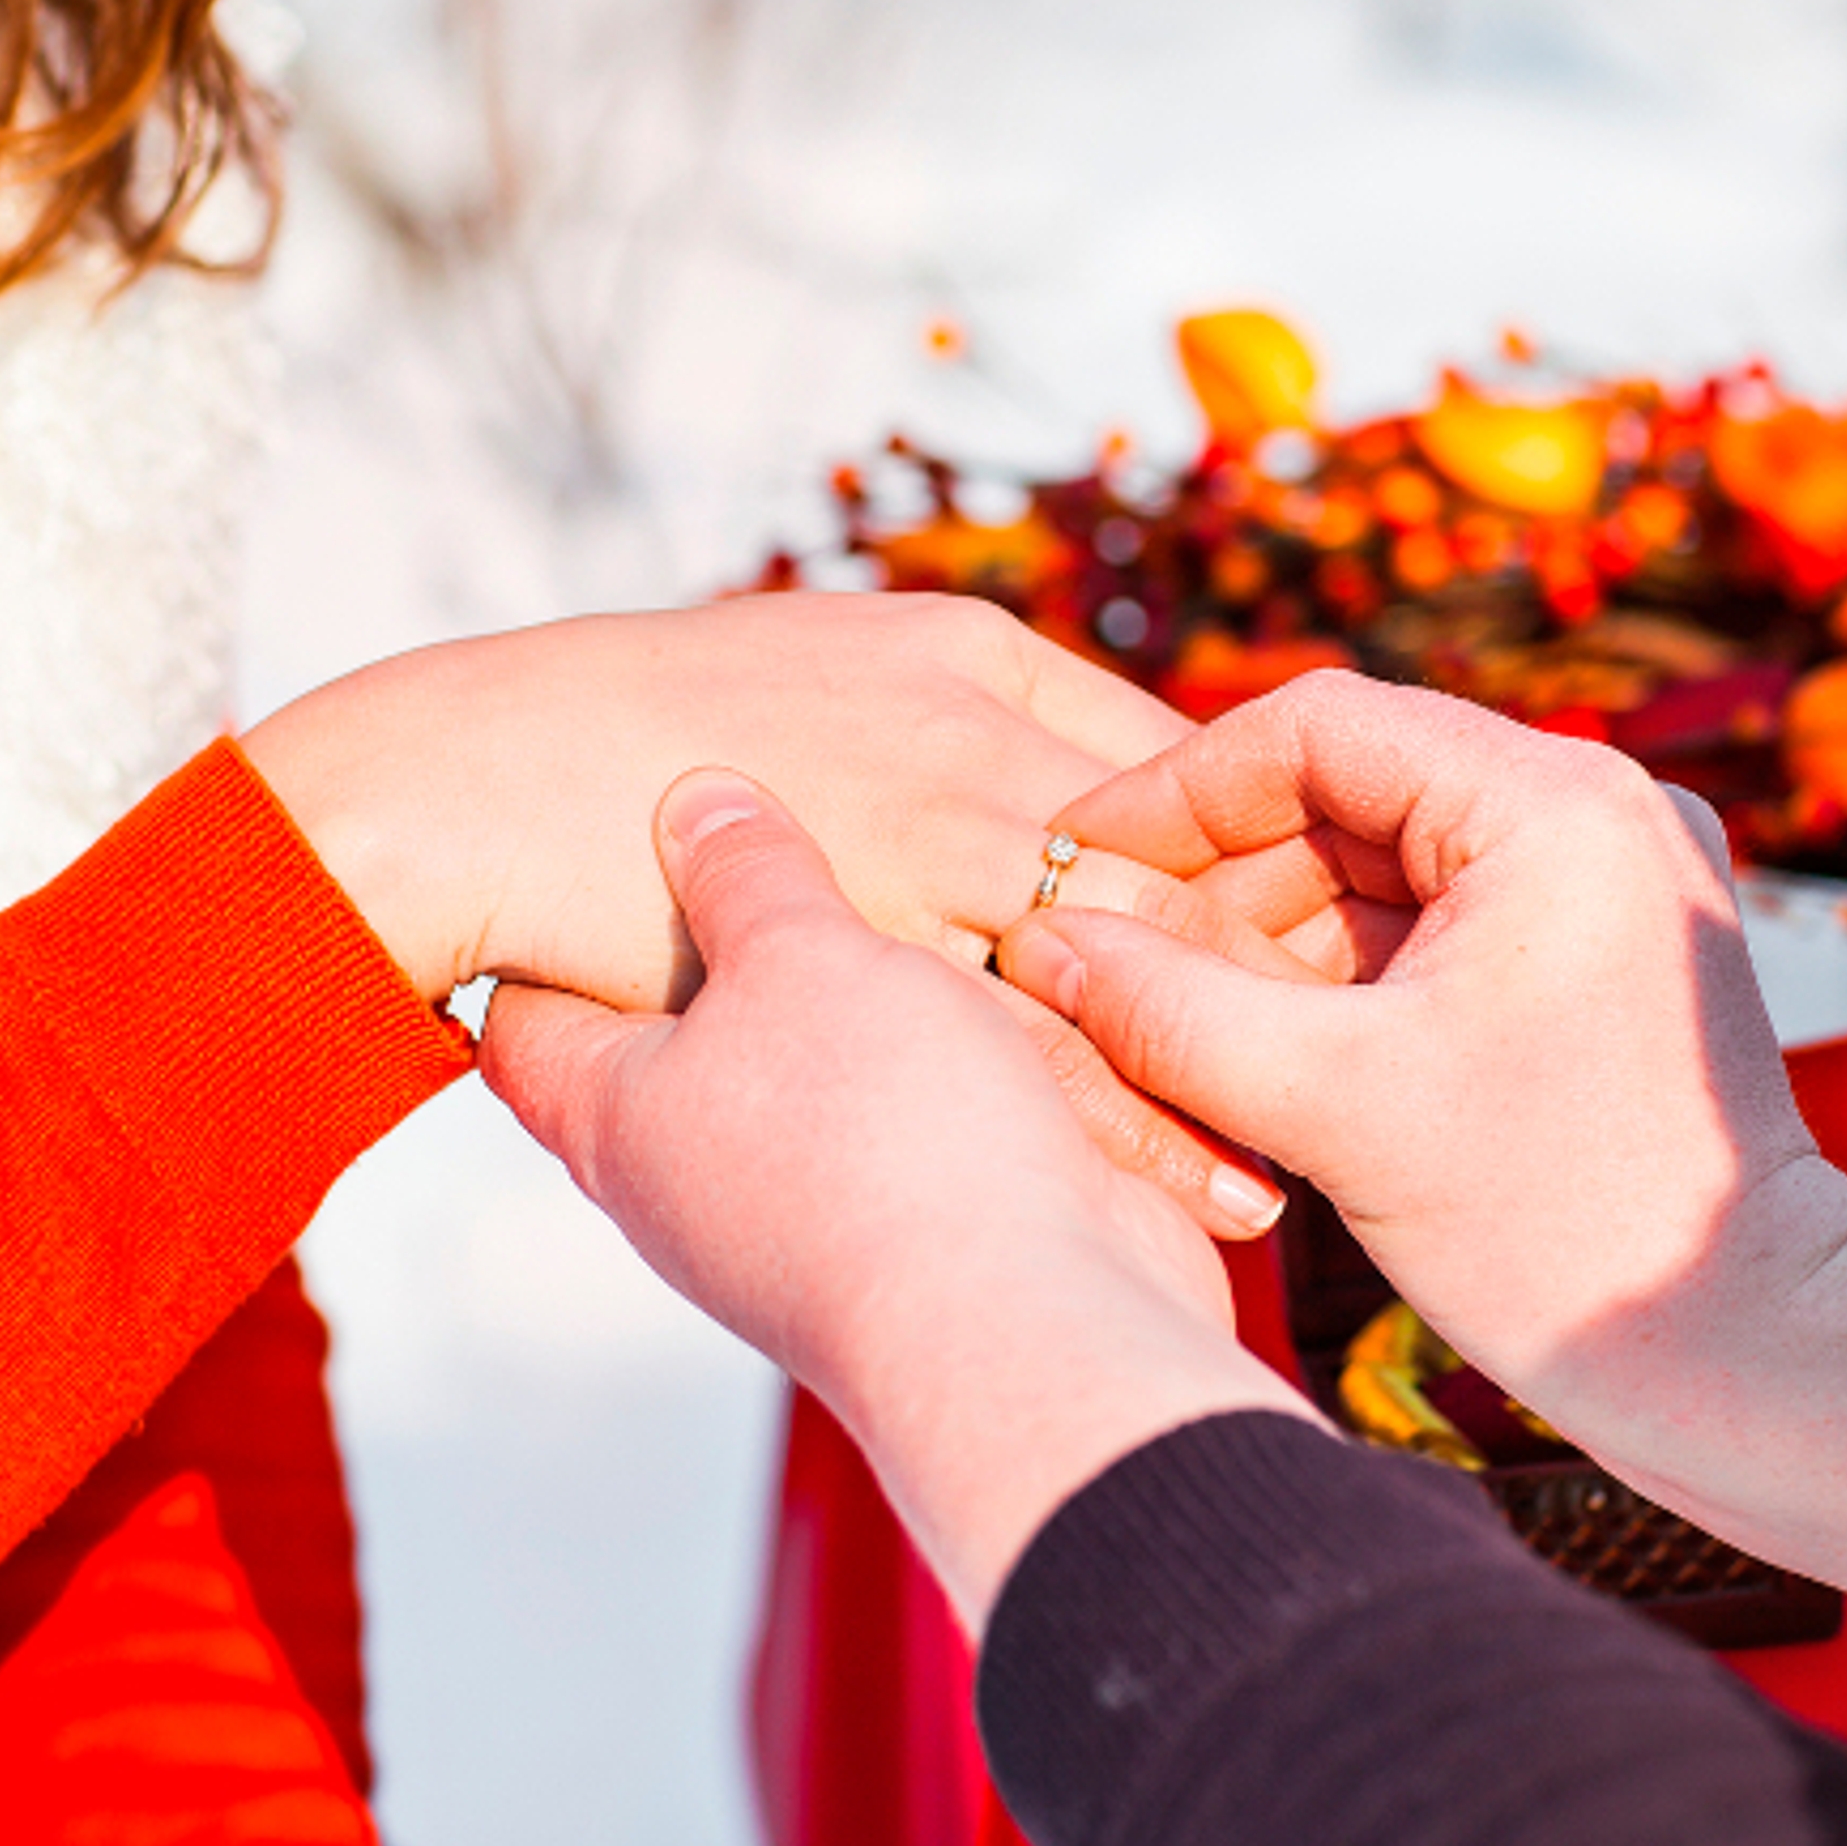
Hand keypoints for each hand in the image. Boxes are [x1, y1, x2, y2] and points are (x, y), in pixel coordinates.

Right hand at [237, 593, 1281, 1229]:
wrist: (475, 776)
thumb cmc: (635, 723)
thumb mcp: (821, 677)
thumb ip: (949, 719)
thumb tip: (1059, 793)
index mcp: (968, 657)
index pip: (1167, 757)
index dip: (1259, 858)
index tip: (1334, 948)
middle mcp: (967, 736)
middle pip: (1179, 855)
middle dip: (1282, 966)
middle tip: (1372, 1069)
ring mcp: (915, 837)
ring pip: (1120, 956)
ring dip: (1222, 1058)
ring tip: (1296, 1169)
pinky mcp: (858, 945)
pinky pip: (1023, 1040)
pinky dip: (1120, 1116)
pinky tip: (1193, 1188)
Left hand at [481, 772, 1313, 1627]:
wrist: (1034, 1322)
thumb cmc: (884, 1143)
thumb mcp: (800, 954)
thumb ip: (749, 873)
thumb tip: (697, 804)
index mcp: (616, 1114)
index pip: (523, 1020)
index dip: (536, 931)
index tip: (565, 857)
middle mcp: (689, 1179)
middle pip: (662, 1045)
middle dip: (709, 947)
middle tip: (741, 841)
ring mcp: (801, 1218)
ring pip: (798, 1080)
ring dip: (838, 1003)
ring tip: (881, 895)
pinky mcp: (918, 1230)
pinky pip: (902, 1122)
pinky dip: (930, 1055)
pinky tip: (983, 991)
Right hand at [998, 672, 1846, 1616]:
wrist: (1755, 1357)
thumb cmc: (1562, 1233)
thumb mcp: (1334, 1108)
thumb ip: (1165, 1010)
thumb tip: (1037, 941)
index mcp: (1553, 802)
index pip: (1316, 726)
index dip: (1173, 790)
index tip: (1073, 863)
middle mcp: (1595, 810)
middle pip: (1348, 790)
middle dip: (1216, 877)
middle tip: (1100, 959)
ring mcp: (1607, 882)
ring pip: (1383, 864)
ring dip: (1268, 935)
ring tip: (1162, 1022)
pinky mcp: (1602, 958)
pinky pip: (1435, 926)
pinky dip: (1339, 978)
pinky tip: (1255, 1051)